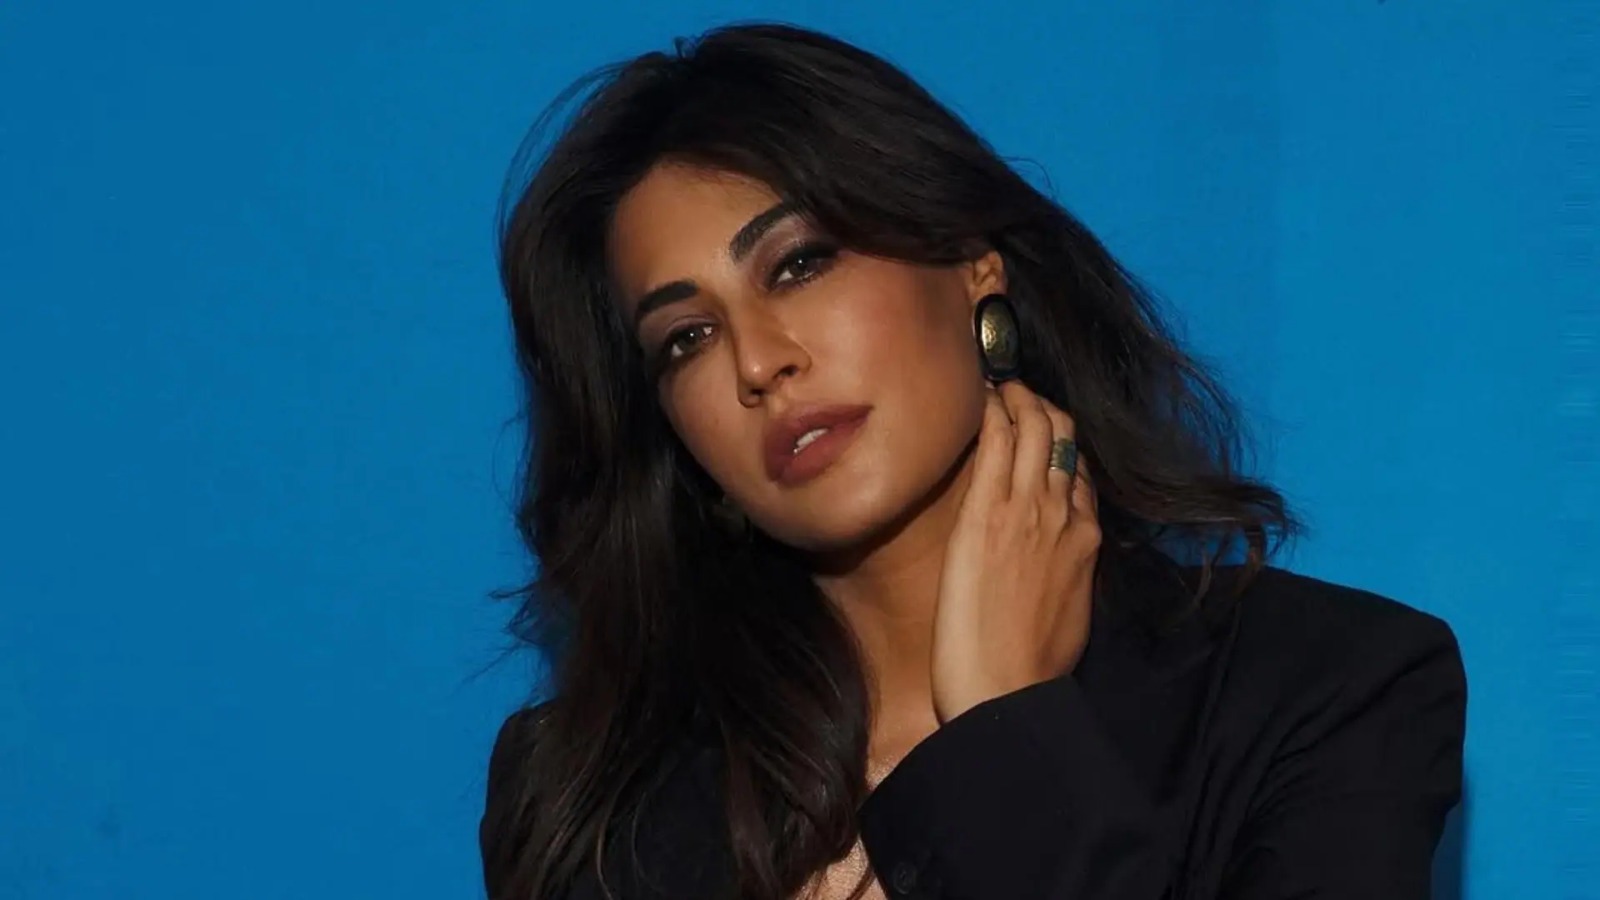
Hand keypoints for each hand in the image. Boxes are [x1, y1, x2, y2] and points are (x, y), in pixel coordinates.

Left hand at [930, 380, 1100, 723]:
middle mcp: (1064, 515)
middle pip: (1063, 439)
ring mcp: (1028, 510)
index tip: (1043, 432)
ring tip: (998, 386)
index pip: (1080, 473)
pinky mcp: (987, 514)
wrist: (1007, 690)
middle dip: (1042, 407)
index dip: (1062, 445)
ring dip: (1018, 398)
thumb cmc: (1030, 667)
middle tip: (1016, 393)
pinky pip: (996, 442)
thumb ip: (1066, 574)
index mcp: (1086, 540)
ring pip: (1035, 428)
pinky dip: (992, 411)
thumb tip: (1055, 566)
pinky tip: (980, 396)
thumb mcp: (1069, 612)